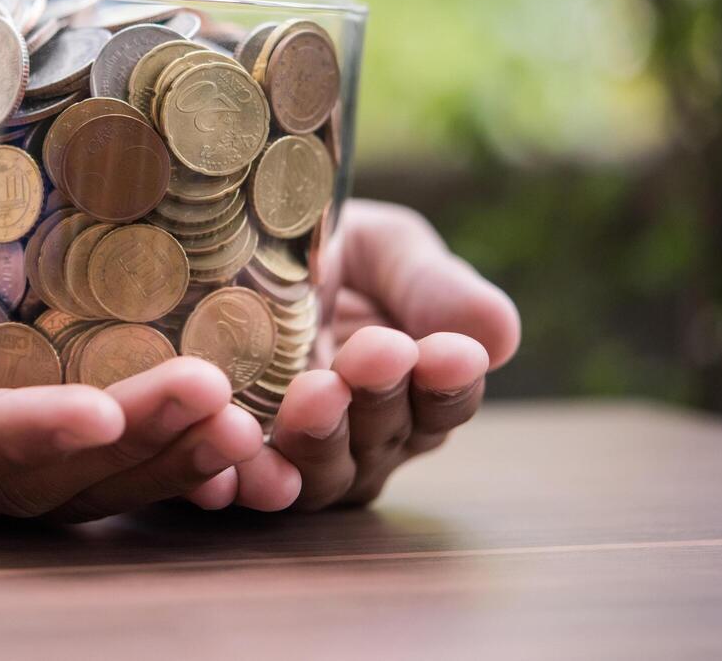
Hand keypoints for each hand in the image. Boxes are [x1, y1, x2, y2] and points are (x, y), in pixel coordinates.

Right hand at [0, 205, 265, 522]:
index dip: (20, 435)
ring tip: (241, 423)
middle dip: (126, 446)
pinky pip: (89, 482)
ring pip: (72, 495)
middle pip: (27, 481)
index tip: (101, 410)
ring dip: (161, 465)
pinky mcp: (11, 464)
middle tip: (217, 398)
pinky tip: (225, 442)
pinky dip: (158, 468)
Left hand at [223, 200, 520, 511]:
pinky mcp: (222, 461)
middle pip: (385, 442)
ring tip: (316, 394)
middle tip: (376, 354)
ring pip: (319, 474)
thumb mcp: (382, 249)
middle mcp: (361, 438)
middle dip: (382, 398)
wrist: (219, 235)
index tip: (451, 353)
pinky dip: (236, 481)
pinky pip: (232, 486)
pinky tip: (232, 460)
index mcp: (412, 390)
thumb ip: (434, 288)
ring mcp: (292, 456)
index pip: (444, 402)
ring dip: (320, 440)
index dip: (449, 383)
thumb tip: (502, 337)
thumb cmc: (319, 242)